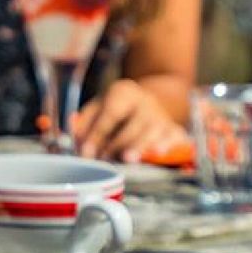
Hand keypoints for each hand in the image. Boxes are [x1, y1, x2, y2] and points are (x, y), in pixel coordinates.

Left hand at [72, 79, 189, 163]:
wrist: (147, 103)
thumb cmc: (115, 110)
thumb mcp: (97, 109)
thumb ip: (84, 125)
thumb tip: (78, 145)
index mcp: (123, 93)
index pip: (111, 113)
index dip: (98, 133)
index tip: (86, 151)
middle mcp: (145, 102)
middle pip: (132, 124)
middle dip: (117, 144)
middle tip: (104, 159)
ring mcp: (161, 116)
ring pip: (152, 132)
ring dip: (139, 146)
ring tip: (127, 159)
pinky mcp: (173, 130)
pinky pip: (173, 137)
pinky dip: (168, 145)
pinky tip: (158, 153)